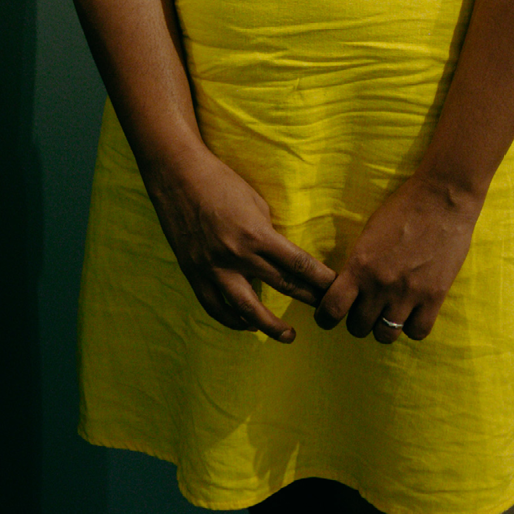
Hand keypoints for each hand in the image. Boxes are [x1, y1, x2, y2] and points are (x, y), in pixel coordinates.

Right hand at [155, 141, 335, 340]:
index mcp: (257, 235)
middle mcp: (237, 256)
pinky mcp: (194, 273)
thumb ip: (268, 233)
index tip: (336, 289)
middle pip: (282, 286)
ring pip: (246, 309)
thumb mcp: (256, 203)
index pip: (298, 264)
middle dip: (309, 299)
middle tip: (327, 311)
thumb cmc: (221, 182)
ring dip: (270, 326)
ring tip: (288, 335)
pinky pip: (215, 307)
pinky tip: (246, 325)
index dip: (321, 280)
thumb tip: (281, 255)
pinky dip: (232, 320)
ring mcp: (214, 268)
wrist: (177, 177)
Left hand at [322, 176, 481, 348]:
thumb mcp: (369, 234)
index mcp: (359, 265)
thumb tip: (349, 288)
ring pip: (386, 335)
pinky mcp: (434, 296)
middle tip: (365, 310)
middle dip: (358, 321)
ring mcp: (408, 293)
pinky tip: (413, 313)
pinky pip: (418, 332)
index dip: (327, 318)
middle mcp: (380, 284)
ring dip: (384, 327)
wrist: (443, 198)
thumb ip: (358, 264)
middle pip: (358, 327)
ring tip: (389, 314)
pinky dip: (413, 327)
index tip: (331, 315)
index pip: (331, 309)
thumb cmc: (403, 208)